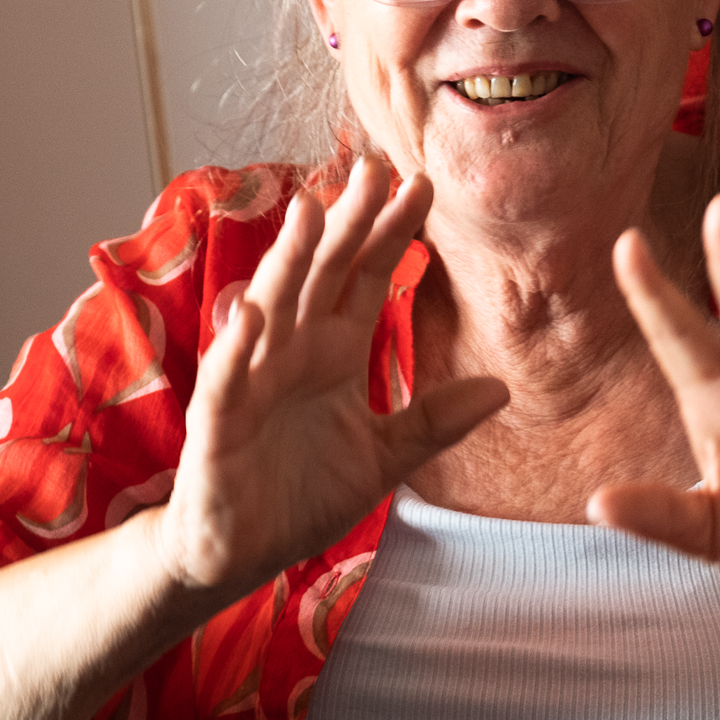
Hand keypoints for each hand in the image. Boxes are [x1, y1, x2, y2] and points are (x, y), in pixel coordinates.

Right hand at [155, 159, 506, 601]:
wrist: (237, 554)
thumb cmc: (301, 495)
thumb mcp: (384, 458)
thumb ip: (434, 422)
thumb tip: (502, 390)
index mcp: (333, 352)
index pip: (367, 277)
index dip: (392, 233)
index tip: (425, 186)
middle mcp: (293, 351)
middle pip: (323, 273)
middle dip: (347, 222)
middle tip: (373, 166)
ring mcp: (252, 380)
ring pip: (272, 307)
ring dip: (289, 260)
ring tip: (311, 210)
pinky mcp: (218, 422)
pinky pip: (227, 378)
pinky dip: (237, 346)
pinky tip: (252, 313)